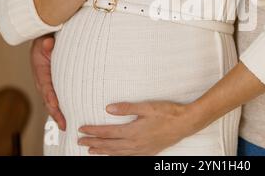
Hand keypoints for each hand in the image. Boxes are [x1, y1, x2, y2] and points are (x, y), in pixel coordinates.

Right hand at [30, 35, 65, 130]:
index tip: (55, 104)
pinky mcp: (53, 84)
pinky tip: (66, 116)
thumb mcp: (44, 39)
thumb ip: (46, 43)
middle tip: (64, 124)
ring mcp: (47, 83)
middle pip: (48, 99)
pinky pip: (56, 97)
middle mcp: (42, 80)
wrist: (45, 39)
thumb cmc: (45, 39)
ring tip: (65, 125)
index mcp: (40, 70)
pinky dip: (59, 108)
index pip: (45, 85)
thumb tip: (48, 43)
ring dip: (57, 114)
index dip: (50, 95)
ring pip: (51, 101)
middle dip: (55, 113)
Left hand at [78, 101, 195, 155]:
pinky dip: (116, 156)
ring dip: (102, 151)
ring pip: (116, 153)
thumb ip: (127, 108)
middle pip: (108, 144)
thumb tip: (108, 108)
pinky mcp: (148, 152)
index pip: (107, 132)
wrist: (185, 123)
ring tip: (91, 150)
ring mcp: (141, 149)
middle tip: (80, 141)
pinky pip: (127, 157)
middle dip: (93, 142)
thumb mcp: (147, 107)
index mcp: (132, 131)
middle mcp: (134, 143)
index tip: (81, 129)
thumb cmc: (167, 113)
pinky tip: (114, 155)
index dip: (93, 131)